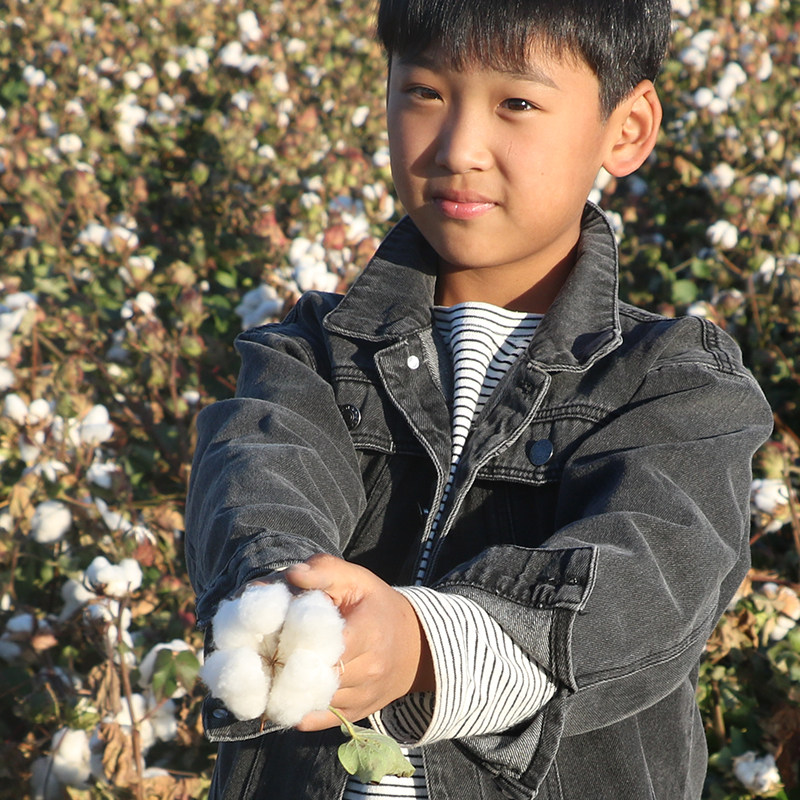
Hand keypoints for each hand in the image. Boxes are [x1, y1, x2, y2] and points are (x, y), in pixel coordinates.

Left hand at [283, 553, 433, 730]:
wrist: (416, 645)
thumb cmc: (377, 606)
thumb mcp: (356, 579)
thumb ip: (322, 571)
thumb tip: (291, 575)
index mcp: (368, 631)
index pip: (326, 646)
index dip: (296, 641)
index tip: (273, 631)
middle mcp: (369, 669)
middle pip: (317, 677)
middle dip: (286, 667)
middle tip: (261, 654)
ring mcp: (363, 696)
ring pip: (315, 701)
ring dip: (288, 690)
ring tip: (269, 671)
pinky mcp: (355, 714)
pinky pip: (319, 721)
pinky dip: (297, 711)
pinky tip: (282, 694)